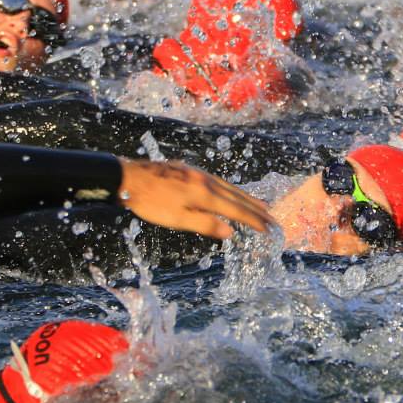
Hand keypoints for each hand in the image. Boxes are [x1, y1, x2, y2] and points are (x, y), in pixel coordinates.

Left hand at [116, 159, 271, 239]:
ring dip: (247, 197)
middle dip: (256, 209)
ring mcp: (199, 173)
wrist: (129, 177)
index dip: (253, 220)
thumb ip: (205, 224)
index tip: (268, 228)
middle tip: (273, 218)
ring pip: (229, 187)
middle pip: (237, 196)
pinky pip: (219, 182)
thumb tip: (230, 232)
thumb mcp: (176, 219)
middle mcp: (206, 181)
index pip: (236, 210)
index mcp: (204, 194)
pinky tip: (231, 193)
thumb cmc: (151, 202)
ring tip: (261, 205)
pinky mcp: (190, 170)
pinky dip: (232, 190)